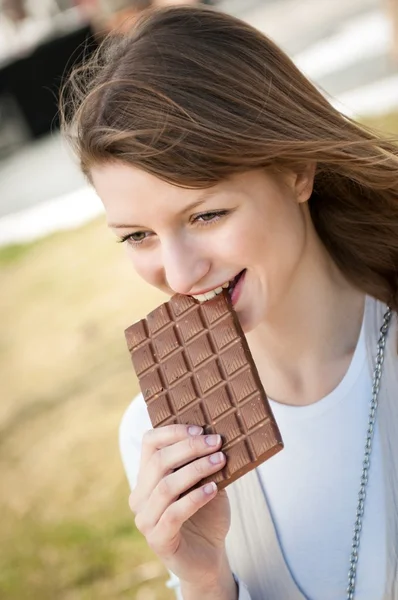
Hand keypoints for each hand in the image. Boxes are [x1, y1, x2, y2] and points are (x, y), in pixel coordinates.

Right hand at [129, 424, 230, 587]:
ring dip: (196, 469)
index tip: (201, 429)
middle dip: (190, 448)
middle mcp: (140, 496)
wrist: (208, 557)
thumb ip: (204, 462)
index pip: (149, 442)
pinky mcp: (157, 539)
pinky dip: (196, 497)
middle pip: (159, 461)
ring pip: (166, 486)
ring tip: (220, 461)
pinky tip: (214, 488)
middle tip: (216, 442)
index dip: (173, 431)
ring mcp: (145, 519)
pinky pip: (174, 513)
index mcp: (147, 477)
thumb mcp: (206, 481)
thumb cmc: (207, 515)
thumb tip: (217, 435)